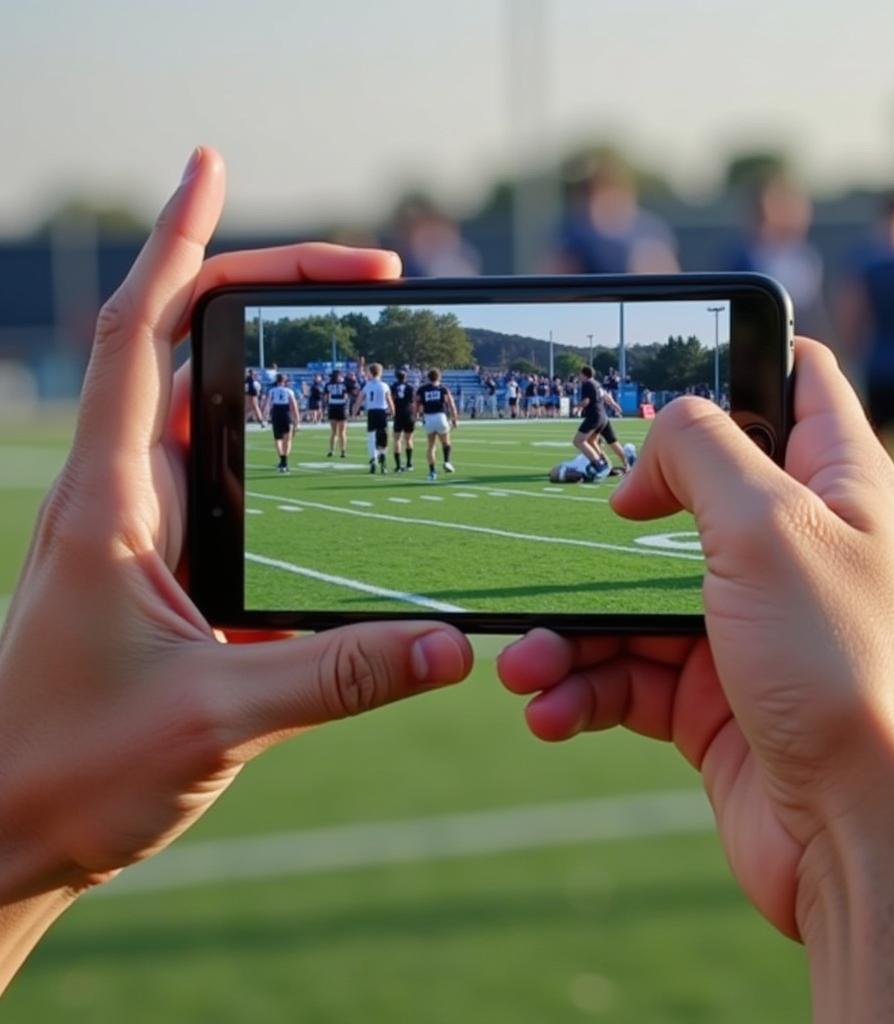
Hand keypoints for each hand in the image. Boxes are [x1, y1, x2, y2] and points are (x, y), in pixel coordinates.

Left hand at [0, 148, 472, 906]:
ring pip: (209, 411)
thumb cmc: (67, 774)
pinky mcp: (171, 572)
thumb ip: (338, 678)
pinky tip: (324, 449)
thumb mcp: (215, 720)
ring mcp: (147, 532)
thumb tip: (451, 647)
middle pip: (188, 348)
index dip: (179, 242)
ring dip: (275, 362)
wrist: (4, 837)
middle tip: (373, 275)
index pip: (142, 334)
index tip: (213, 167)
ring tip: (358, 334)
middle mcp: (126, 497)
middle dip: (272, 289)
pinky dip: (279, 446)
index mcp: (112, 502)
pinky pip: (230, 484)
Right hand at [498, 341, 893, 971]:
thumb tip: (647, 458)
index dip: (738, 356)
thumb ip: (703, 452)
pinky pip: (622, 677)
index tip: (667, 364)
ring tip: (523, 663)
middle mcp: (785, 549)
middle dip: (608, 518)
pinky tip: (547, 708)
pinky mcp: (703, 695)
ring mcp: (739, 626)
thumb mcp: (768, 527)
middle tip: (550, 530)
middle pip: (682, 496)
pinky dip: (579, 690)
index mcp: (829, 486)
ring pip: (630, 601)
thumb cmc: (838, 667)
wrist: (857, 835)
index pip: (797, 380)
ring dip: (567, 632)